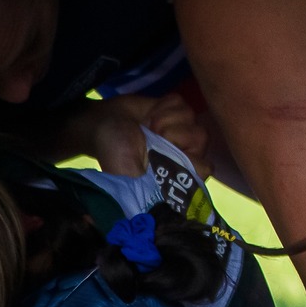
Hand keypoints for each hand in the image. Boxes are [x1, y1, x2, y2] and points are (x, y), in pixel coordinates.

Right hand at [80, 93, 211, 176]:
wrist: (100, 123)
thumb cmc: (112, 152)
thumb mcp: (127, 174)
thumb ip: (150, 186)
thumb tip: (170, 204)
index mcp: (178, 170)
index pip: (205, 167)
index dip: (188, 158)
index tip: (164, 155)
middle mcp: (185, 150)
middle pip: (200, 138)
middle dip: (173, 135)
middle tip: (152, 138)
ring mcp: (182, 127)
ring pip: (191, 117)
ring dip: (164, 120)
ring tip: (147, 127)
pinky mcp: (176, 108)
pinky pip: (180, 102)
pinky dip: (162, 106)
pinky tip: (148, 115)